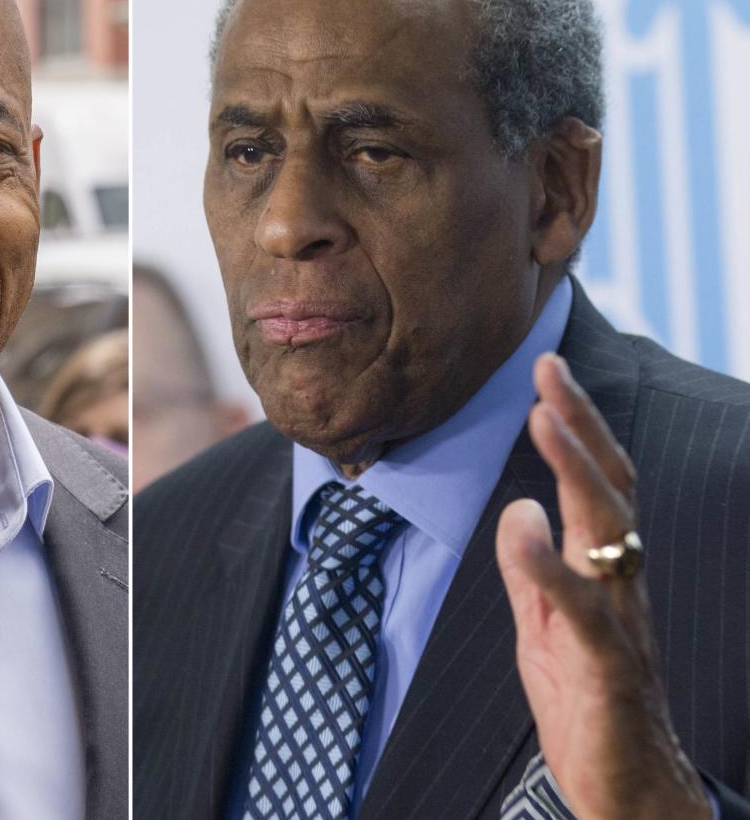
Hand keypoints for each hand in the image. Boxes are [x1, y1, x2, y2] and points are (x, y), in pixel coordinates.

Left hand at [495, 354, 709, 819]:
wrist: (626, 790)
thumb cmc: (586, 703)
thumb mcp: (543, 623)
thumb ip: (530, 567)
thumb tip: (519, 503)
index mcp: (601, 571)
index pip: (595, 482)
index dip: (575, 425)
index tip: (547, 369)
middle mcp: (620, 585)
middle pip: (609, 489)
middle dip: (580, 423)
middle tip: (549, 367)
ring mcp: (620, 622)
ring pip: (608, 532)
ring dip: (575, 469)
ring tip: (541, 416)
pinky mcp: (608, 667)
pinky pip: (585, 608)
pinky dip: (551, 564)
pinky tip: (525, 524)